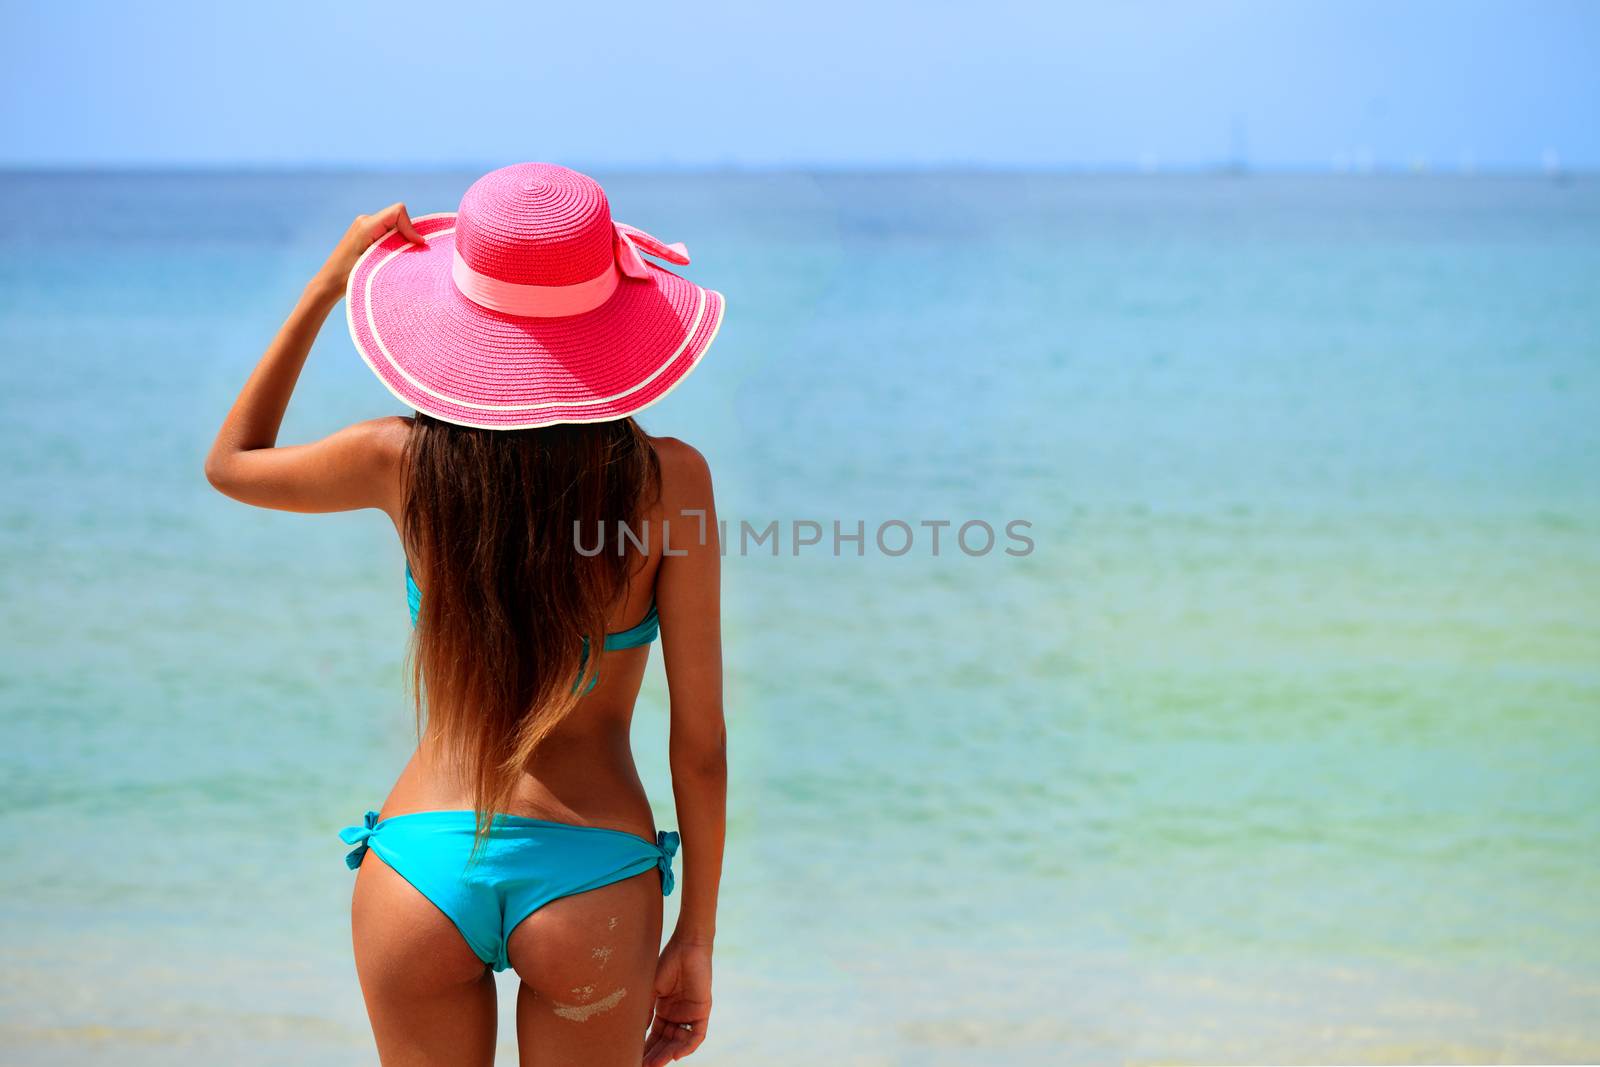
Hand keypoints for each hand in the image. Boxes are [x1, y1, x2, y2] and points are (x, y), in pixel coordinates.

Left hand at [310, 202, 426, 301]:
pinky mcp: (365, 233)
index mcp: (366, 225)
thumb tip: (420, 244)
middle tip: (408, 256)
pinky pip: (387, 231)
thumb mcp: (376, 264)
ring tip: (396, 259)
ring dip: (401, 240)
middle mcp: (365, 221)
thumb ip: (398, 250)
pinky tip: (388, 258)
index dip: (411, 227)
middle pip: (397, 218)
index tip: (417, 245)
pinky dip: (394, 243)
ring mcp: (364, 226)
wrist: (329, 283)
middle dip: (407, 235)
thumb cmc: (348, 277)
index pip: (398, 212)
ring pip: (394, 225)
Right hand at [643, 934, 711, 1065]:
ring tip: (655, 1065)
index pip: (654, 1035)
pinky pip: (697, 1034)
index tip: (634, 1058)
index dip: (645, 1047)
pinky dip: (688, 1046)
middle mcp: (677, 1014)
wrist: (686, 946)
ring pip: (680, 1042)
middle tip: (642, 1066)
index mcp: (664, 1010)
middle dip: (655, 1055)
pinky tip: (676, 1056)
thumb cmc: (667, 963)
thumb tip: (635, 1033)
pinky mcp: (703, 1010)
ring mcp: (690, 1013)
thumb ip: (646, 1011)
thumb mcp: (651, 990)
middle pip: (666, 1042)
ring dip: (668, 1054)